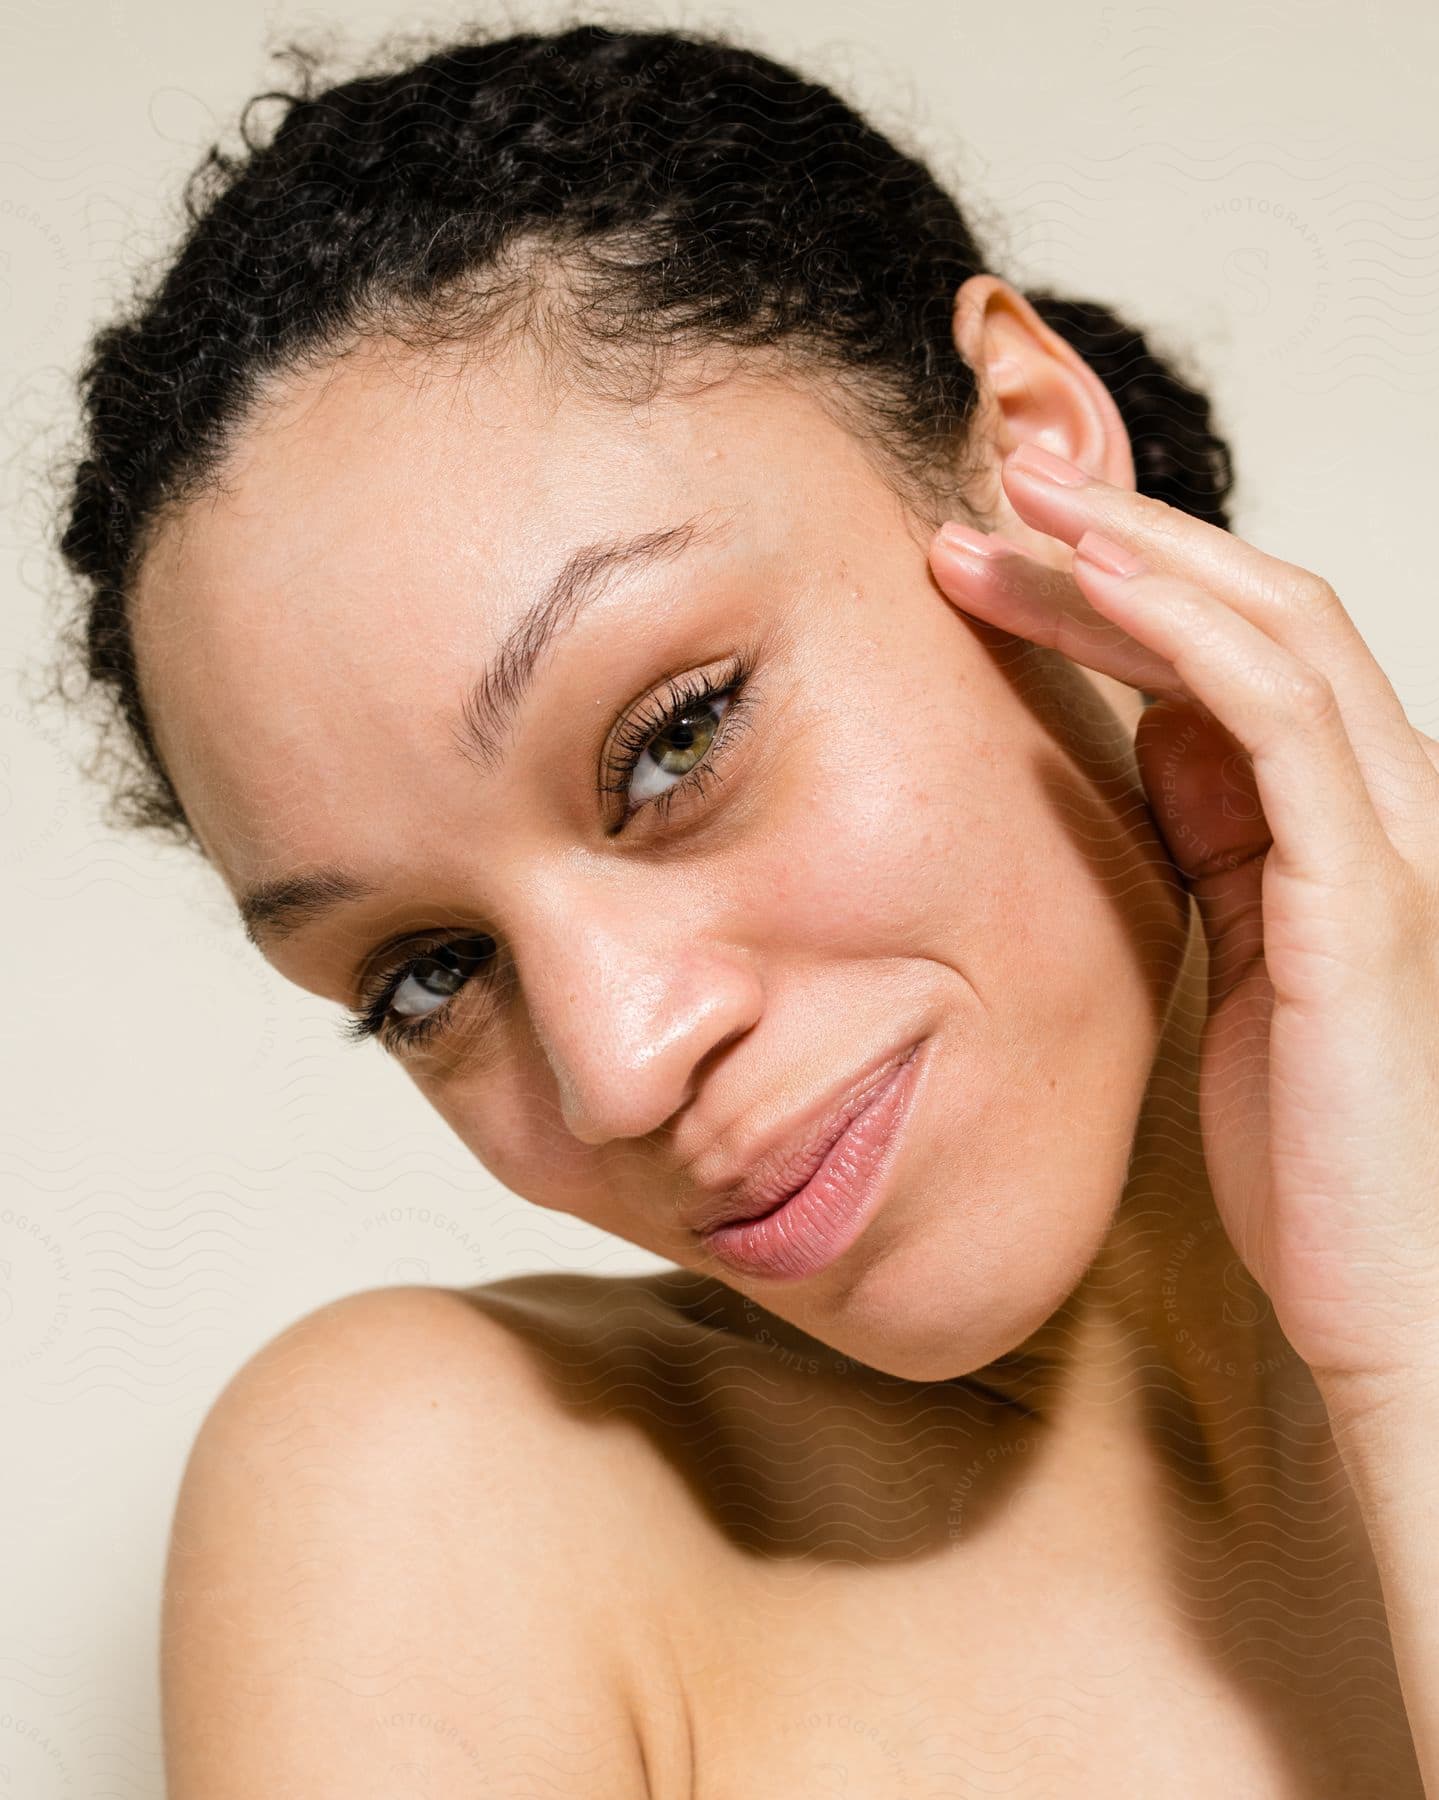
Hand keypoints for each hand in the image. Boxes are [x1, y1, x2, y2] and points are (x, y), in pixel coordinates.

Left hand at [927, 442, 1438, 1399]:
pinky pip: (1275, 719)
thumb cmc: (1314, 1158)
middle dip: (1118, 546)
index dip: (1129, 592)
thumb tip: (1155, 740)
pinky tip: (1094, 589)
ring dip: (1135, 557)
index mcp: (1353, 829)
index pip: (1245, 661)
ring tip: (1010, 513)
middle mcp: (1395, 806)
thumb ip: (1220, 849)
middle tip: (986, 505)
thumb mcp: (1244, 972)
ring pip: (1271, 634)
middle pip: (1255, 616)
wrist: (1400, 1304)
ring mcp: (1395, 840)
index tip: (1001, 566)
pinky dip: (1184, 636)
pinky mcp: (1367, 894)